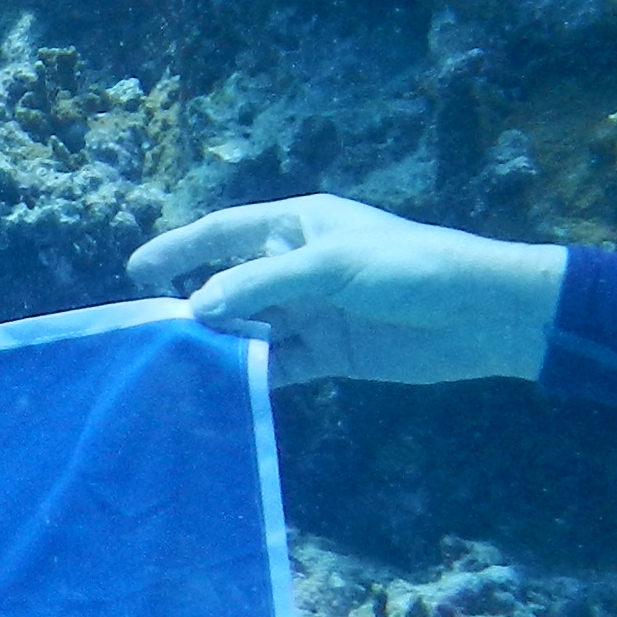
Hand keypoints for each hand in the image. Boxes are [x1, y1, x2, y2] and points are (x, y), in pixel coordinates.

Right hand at [129, 194, 565, 384]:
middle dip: (195, 306)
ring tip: (181, 369)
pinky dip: (256, 376)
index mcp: (298, 225)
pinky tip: (226, 392)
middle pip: (232, 284)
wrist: (480, 313)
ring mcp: (315, 311)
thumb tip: (198, 307)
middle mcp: (299, 265)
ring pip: (253, 327)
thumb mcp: (330, 265)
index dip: (180, 249)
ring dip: (223, 345)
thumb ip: (263, 285)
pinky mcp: (332, 352)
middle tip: (153, 335)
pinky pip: (282, 363)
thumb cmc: (409, 266)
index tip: (137, 272)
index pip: (224, 232)